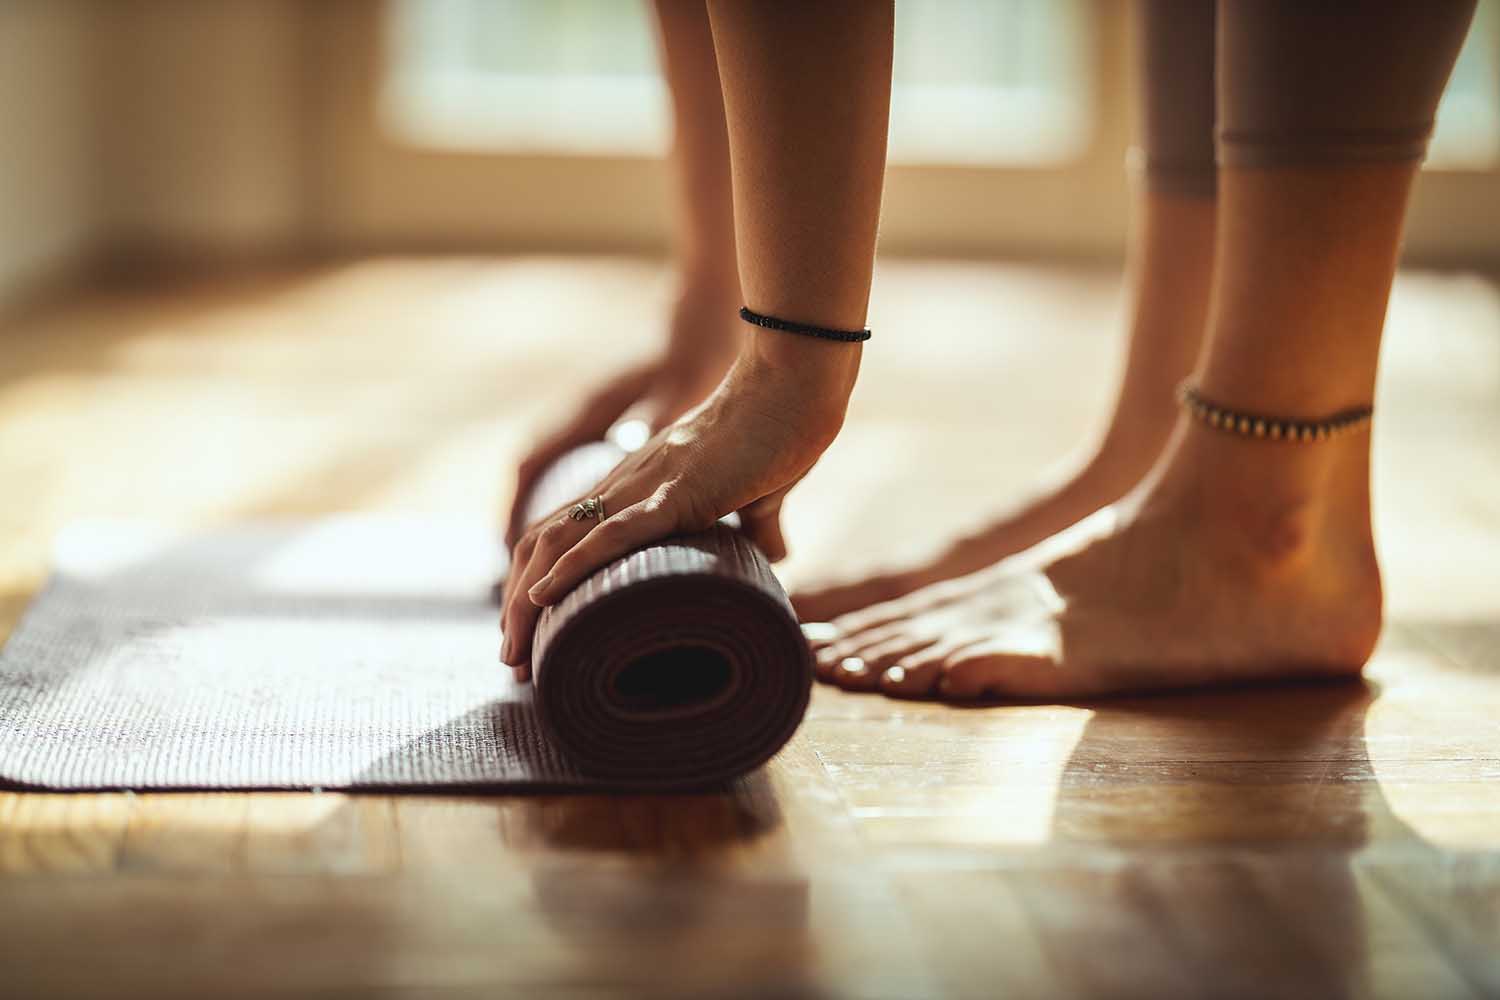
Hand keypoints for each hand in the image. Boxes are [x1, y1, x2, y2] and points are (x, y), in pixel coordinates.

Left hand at [501, 336, 858, 677]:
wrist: (796, 386)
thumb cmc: (782, 430)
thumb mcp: (761, 490)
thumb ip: (758, 523)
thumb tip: (776, 556)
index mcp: (640, 486)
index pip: (565, 534)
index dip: (539, 581)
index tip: (534, 634)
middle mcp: (627, 484)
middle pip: (543, 543)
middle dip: (518, 605)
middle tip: (512, 661)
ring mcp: (646, 485)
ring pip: (560, 541)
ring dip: (528, 599)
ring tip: (514, 651)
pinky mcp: (677, 492)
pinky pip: (613, 532)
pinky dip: (572, 565)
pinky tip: (544, 596)